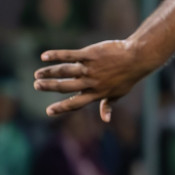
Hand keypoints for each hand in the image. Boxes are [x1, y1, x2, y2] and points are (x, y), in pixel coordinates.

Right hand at [33, 39, 150, 120]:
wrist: (137, 58)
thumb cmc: (127, 76)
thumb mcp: (119, 93)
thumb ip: (108, 104)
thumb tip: (106, 119)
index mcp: (96, 93)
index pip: (75, 103)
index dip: (61, 108)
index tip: (48, 111)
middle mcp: (91, 82)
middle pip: (65, 87)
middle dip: (49, 87)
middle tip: (37, 86)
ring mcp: (90, 68)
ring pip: (64, 71)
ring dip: (48, 73)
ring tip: (37, 74)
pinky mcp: (90, 55)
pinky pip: (69, 55)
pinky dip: (56, 56)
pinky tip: (44, 56)